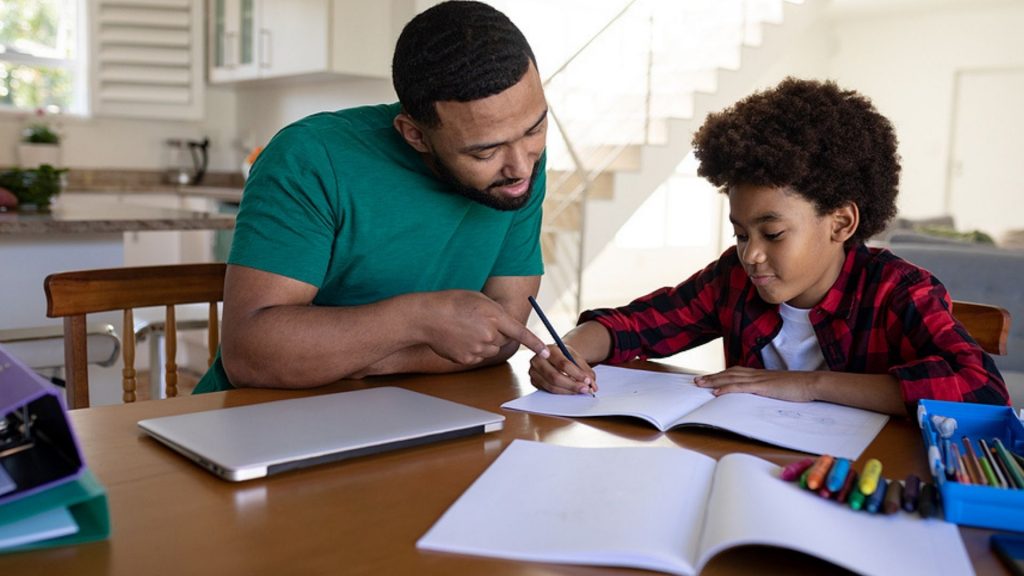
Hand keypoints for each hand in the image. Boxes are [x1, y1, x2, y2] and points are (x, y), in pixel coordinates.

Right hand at [422, 290, 547, 364]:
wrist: (427, 316)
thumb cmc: (451, 302)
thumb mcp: (478, 298)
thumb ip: (495, 312)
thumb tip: (504, 325)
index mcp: (494, 316)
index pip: (521, 333)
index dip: (535, 344)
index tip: (546, 353)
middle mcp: (489, 334)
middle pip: (504, 340)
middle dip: (497, 333)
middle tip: (478, 322)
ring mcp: (478, 349)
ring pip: (491, 349)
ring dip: (485, 342)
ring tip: (465, 329)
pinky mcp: (467, 359)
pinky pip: (477, 356)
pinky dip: (472, 350)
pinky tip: (458, 338)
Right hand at [528, 343, 596, 394]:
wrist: (553, 356)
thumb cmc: (565, 356)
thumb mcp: (575, 357)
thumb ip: (585, 370)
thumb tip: (593, 385)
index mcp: (548, 349)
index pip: (562, 363)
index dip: (576, 374)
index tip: (588, 380)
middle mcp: (537, 360)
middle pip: (555, 377)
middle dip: (572, 385)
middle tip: (585, 389)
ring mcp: (533, 371)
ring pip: (551, 386)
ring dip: (568, 391)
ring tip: (580, 390)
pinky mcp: (533, 381)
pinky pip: (548, 391)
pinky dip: (561, 392)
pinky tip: (571, 391)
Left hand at [694, 366, 818, 401]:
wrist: (812, 384)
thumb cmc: (799, 387)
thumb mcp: (779, 388)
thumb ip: (768, 389)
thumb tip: (762, 394)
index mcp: (760, 374)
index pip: (736, 372)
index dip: (721, 374)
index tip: (709, 377)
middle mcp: (756, 374)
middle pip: (729, 374)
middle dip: (712, 377)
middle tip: (696, 380)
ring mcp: (759, 380)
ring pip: (731, 379)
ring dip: (714, 381)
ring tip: (700, 384)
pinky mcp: (762, 387)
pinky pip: (741, 387)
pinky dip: (726, 389)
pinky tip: (716, 392)